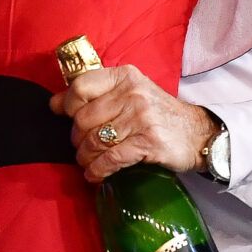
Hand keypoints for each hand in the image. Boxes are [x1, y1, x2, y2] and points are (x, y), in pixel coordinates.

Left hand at [51, 65, 219, 182]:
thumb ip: (95, 95)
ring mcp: (142, 117)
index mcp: (126, 76)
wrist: (198, 133)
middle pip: (84, 119)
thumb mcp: (130, 94)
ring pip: (95, 141)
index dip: (68, 105)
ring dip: (86, 158)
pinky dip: (98, 171)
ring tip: (89, 162)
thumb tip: (53, 103)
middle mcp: (133, 93)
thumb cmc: (159, 114)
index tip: (68, 117)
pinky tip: (96, 175)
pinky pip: (111, 159)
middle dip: (77, 139)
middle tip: (83, 147)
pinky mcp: (149, 142)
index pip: (81, 86)